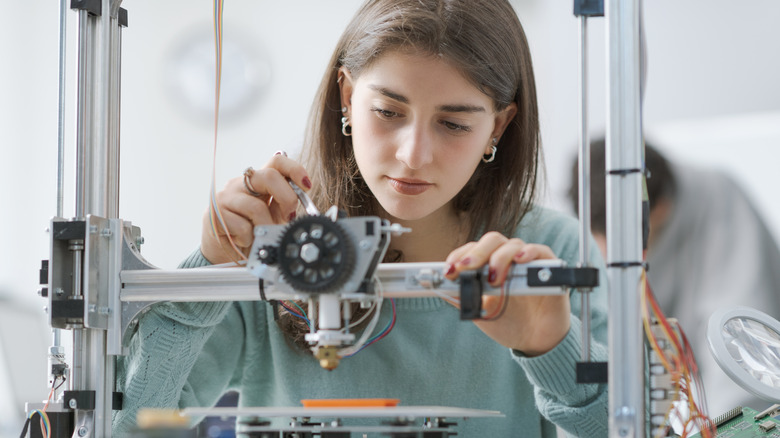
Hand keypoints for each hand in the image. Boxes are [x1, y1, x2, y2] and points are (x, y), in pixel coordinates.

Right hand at [201, 154, 311, 264]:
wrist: (224, 252)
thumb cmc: (251, 232)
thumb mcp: (273, 218)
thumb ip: (284, 208)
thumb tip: (298, 208)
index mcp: (258, 182)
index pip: (276, 162)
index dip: (295, 169)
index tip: (307, 186)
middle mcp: (241, 184)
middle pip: (269, 176)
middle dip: (287, 197)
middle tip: (289, 216)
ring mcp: (226, 196)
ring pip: (256, 207)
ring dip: (266, 227)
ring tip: (262, 236)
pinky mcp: (214, 213)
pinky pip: (242, 226)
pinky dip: (249, 238)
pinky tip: (244, 240)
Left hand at [444, 231, 570, 355]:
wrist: (535, 341)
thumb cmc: (508, 322)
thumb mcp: (480, 312)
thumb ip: (463, 298)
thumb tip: (440, 286)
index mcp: (489, 265)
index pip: (473, 250)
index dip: (459, 256)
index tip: (449, 271)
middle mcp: (508, 259)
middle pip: (492, 241)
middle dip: (476, 253)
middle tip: (465, 268)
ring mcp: (528, 262)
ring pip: (512, 245)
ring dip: (499, 258)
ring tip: (494, 279)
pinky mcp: (549, 268)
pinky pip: (540, 251)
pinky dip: (529, 252)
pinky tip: (520, 260)